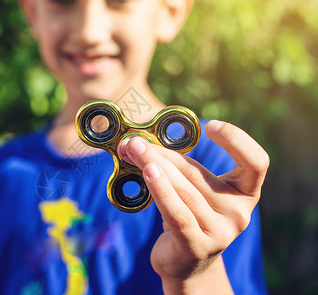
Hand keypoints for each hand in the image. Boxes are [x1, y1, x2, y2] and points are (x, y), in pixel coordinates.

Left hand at [118, 120, 269, 293]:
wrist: (186, 263)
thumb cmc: (189, 216)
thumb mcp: (193, 190)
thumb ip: (177, 166)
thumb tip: (137, 142)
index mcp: (244, 193)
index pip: (256, 163)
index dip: (238, 140)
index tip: (210, 126)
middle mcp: (238, 213)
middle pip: (198, 174)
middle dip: (163, 153)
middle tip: (136, 141)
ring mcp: (220, 232)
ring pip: (183, 190)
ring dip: (154, 166)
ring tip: (133, 150)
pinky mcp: (197, 246)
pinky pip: (176, 212)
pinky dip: (160, 190)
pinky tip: (147, 172)